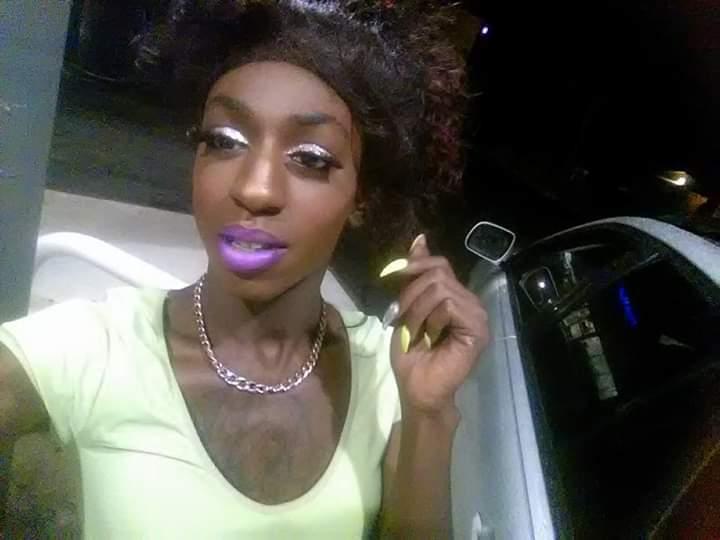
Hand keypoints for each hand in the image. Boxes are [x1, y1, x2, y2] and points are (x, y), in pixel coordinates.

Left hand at [380, 234, 489, 414]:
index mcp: (454, 295)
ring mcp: (477, 314)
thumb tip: (420, 238)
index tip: (392, 277)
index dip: (414, 266)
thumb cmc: (411, 355)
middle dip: (410, 296)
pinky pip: (448, 305)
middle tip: (404, 321)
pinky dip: (430, 320)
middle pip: (437, 274)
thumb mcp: (406, 307)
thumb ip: (415, 276)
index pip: (438, 264)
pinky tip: (430, 338)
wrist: (417, 389)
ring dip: (417, 311)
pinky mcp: (478, 328)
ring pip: (440, 288)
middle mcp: (469, 301)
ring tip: (416, 334)